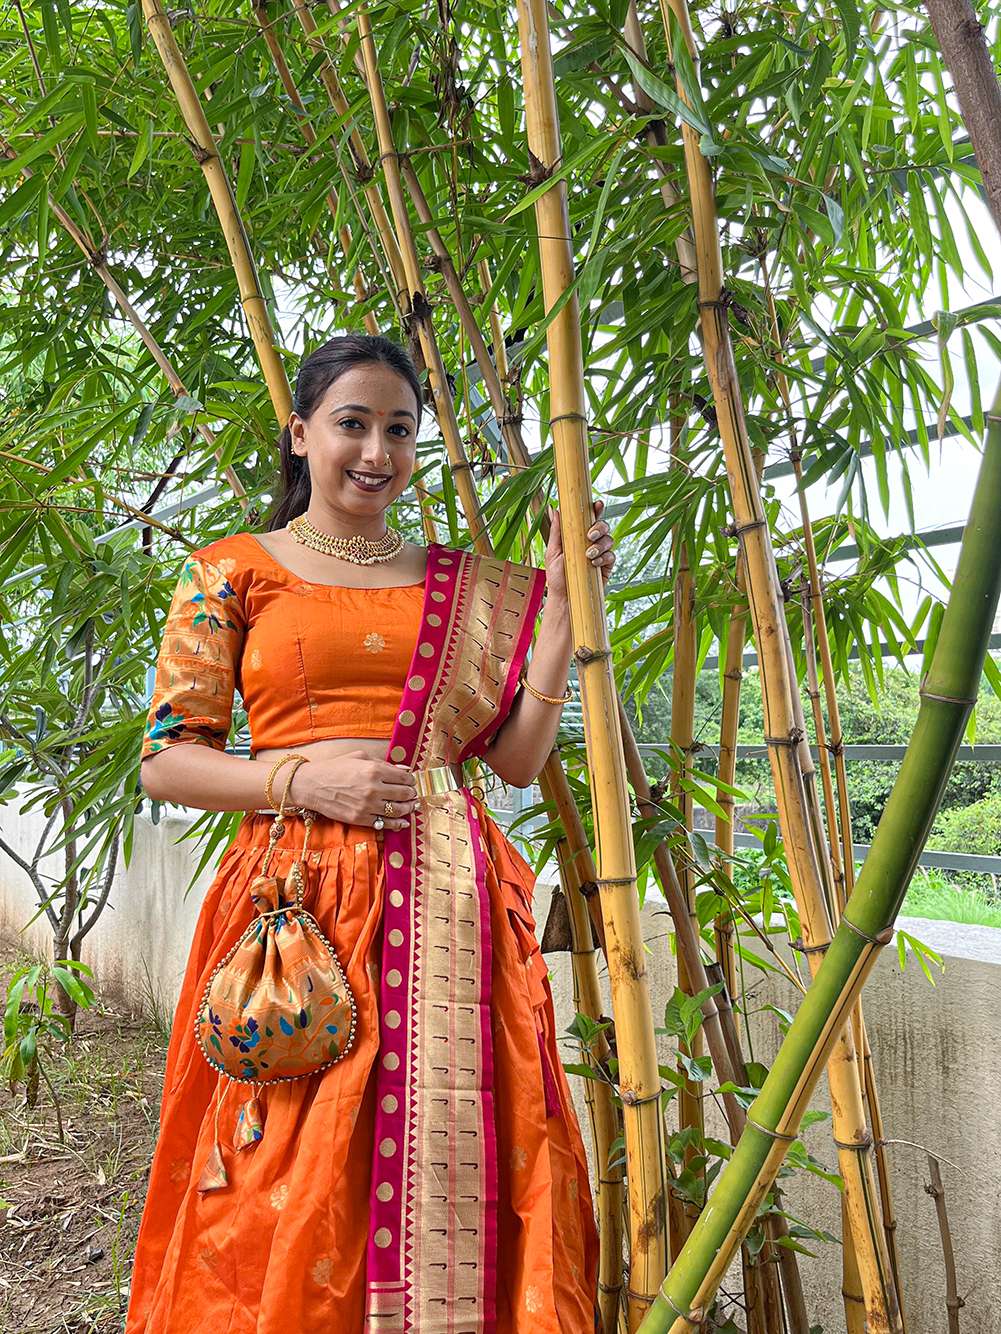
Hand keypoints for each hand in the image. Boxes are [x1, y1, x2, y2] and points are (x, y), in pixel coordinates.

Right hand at [289, 750, 417, 829]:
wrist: (312, 785)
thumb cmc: (335, 768)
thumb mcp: (360, 757)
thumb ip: (384, 763)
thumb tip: (405, 771)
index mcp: (374, 770)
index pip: (405, 778)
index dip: (411, 780)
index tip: (411, 782)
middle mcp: (373, 789)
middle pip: (404, 795)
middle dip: (412, 794)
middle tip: (412, 794)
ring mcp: (367, 806)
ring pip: (398, 810)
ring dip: (408, 809)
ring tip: (411, 806)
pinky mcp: (360, 819)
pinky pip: (385, 823)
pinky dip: (397, 823)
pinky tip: (403, 822)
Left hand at [544, 498, 615, 602]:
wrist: (565, 599)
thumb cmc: (557, 576)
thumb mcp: (553, 552)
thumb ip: (557, 532)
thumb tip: (556, 510)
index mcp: (578, 536)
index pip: (590, 518)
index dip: (596, 509)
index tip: (597, 504)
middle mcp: (591, 542)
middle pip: (603, 526)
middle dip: (599, 527)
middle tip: (590, 535)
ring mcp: (601, 554)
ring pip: (609, 540)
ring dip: (600, 545)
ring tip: (589, 555)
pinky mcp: (607, 567)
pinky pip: (612, 556)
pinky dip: (604, 558)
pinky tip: (594, 564)